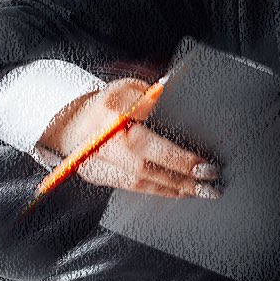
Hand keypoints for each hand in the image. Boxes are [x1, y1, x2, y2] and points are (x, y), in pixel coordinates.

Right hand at [39, 76, 220, 198]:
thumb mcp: (129, 88)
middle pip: (144, 165)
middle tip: (209, 181)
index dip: (176, 156)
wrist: (70, 120)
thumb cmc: (107, 103)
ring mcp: (96, 161)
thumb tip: (178, 100)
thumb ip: (152, 96)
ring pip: (139, 181)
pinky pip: (131, 187)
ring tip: (200, 190)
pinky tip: (178, 191)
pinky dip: (158, 190)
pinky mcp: (96, 176)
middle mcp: (102, 139)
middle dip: (180, 176)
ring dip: (173, 187)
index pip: (149, 139)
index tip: (202, 163)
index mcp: (112, 112)